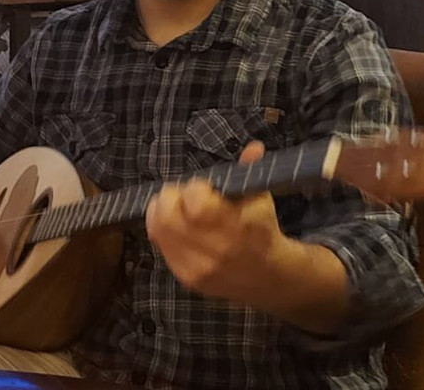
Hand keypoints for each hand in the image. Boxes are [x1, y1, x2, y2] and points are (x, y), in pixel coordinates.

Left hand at [146, 141, 289, 304]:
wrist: (265, 276)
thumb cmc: (260, 229)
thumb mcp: (260, 197)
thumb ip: (250, 170)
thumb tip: (254, 147)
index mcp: (235, 225)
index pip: (195, 198)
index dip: (196, 187)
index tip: (205, 188)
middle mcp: (214, 249)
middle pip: (167, 214)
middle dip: (172, 197)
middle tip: (185, 196)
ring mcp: (196, 266)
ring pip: (158, 229)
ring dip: (162, 211)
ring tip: (177, 208)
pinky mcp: (185, 276)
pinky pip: (159, 245)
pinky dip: (163, 229)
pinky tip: (176, 225)